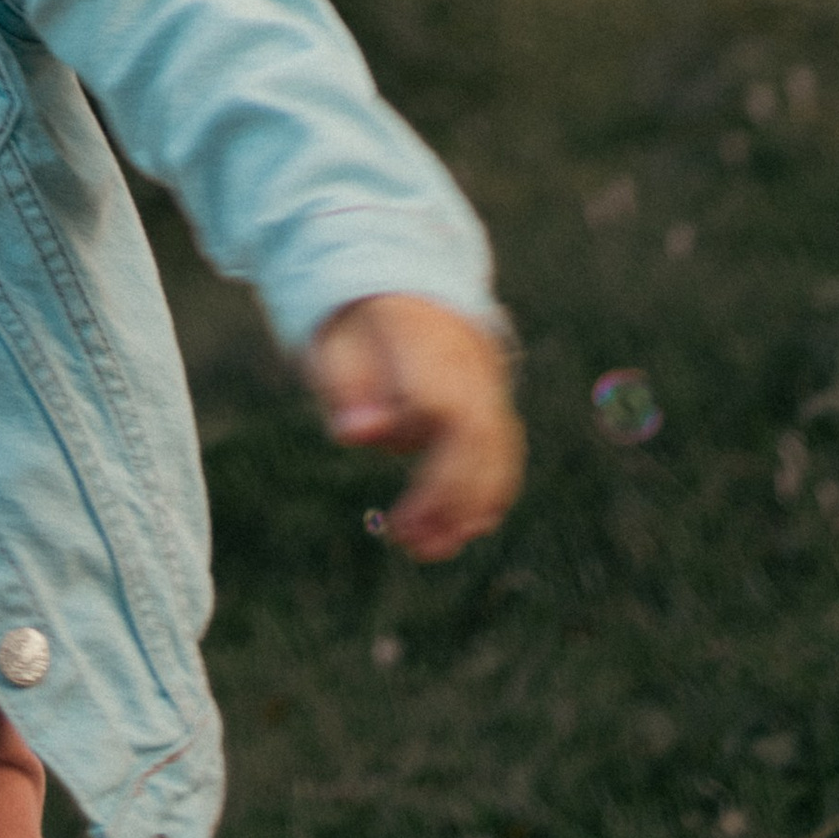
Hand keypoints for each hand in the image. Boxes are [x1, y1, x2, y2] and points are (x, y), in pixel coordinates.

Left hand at [303, 292, 523, 562]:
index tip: (395, 506)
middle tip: (406, 541)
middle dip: (447, 498)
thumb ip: (343, 388)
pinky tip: (463, 529)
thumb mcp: (331, 349)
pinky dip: (490, 492)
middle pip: (476, 435)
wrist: (397, 288)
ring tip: (429, 549)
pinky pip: (506, 449)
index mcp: (423, 336)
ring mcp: (488, 378)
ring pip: (498, 448)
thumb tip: (354, 434)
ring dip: (470, 506)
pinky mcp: (494, 400)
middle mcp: (467, 358)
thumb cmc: (355, 329)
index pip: (441, 404)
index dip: (426, 465)